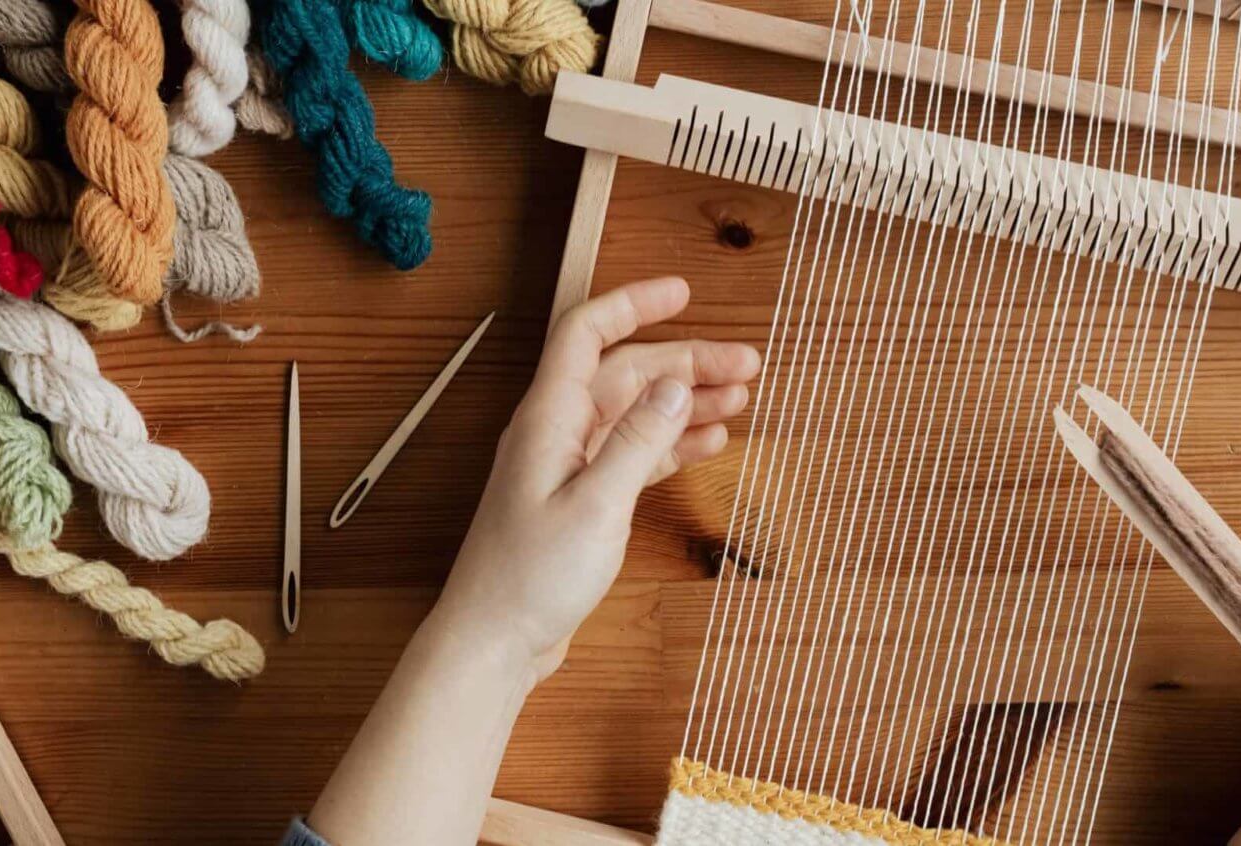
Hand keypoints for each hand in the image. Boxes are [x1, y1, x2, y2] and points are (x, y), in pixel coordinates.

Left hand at [429, 277, 759, 680]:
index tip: (683, 292)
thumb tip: (676, 385)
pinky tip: (708, 445)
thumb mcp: (596, 505)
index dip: (633, 304)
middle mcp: (556, 433)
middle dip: (685, 362)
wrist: (493, 642)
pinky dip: (669, 445)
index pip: (587, 333)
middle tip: (748, 365)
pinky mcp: (579, 501)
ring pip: (634, 414)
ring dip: (685, 403)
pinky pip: (631, 455)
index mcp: (549, 419)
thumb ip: (638, 442)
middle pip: (625, 373)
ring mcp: (567, 466)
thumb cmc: (530, 578)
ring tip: (741, 400)